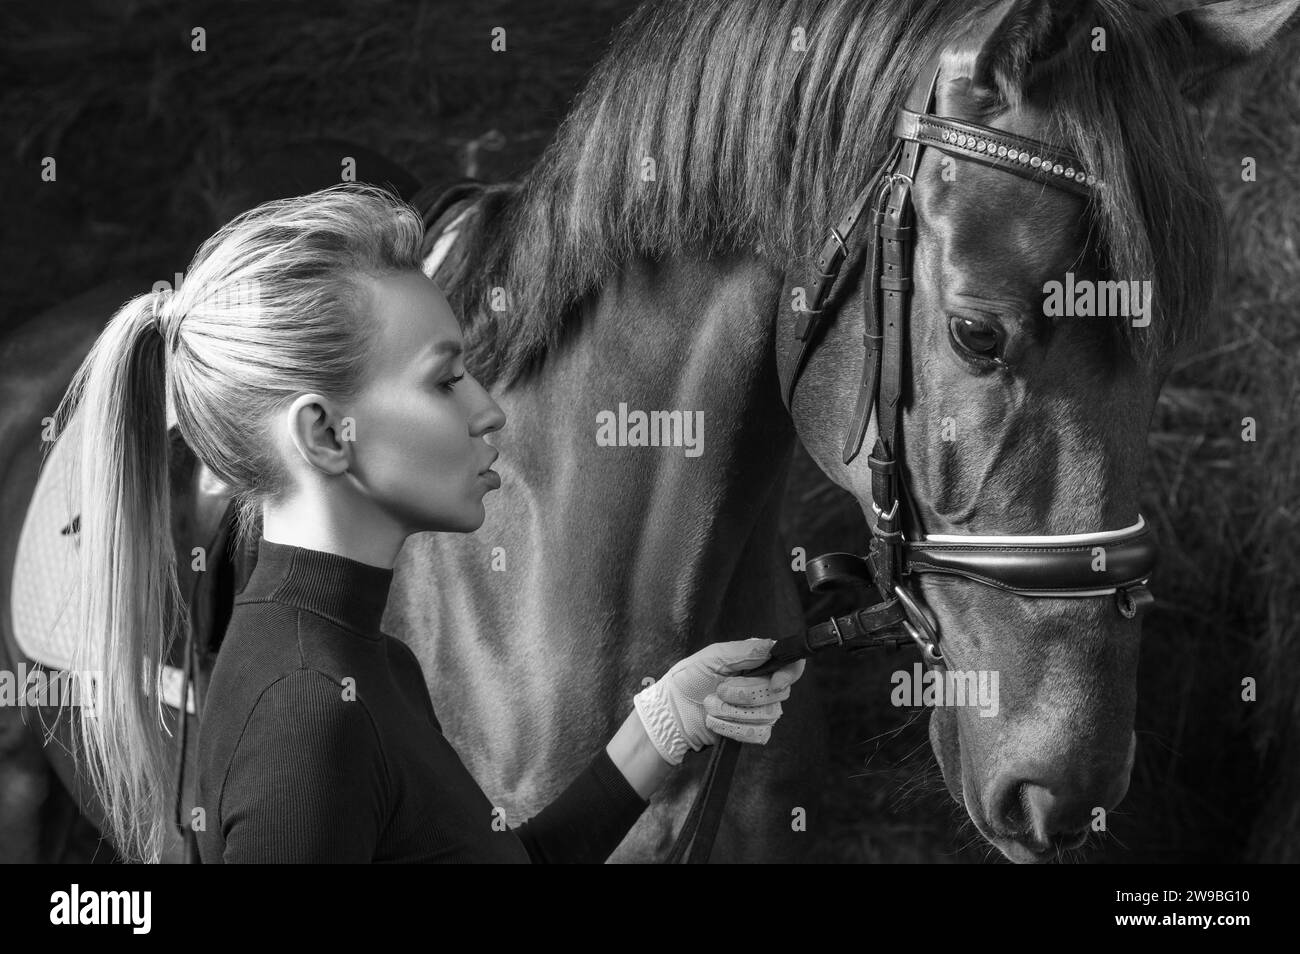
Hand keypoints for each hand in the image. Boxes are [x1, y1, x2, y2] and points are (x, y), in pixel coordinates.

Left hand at [632, 638, 805, 765]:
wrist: (671, 712)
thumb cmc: (688, 679)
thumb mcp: (712, 657)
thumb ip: (743, 651)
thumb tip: (771, 646)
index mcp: (757, 663)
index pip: (791, 666)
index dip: (789, 674)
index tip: (774, 682)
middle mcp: (763, 685)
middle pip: (777, 692)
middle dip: (744, 693)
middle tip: (719, 690)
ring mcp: (759, 710)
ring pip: (768, 715)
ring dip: (733, 712)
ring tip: (710, 706)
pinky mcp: (751, 732)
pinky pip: (758, 734)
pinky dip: (733, 729)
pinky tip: (715, 723)